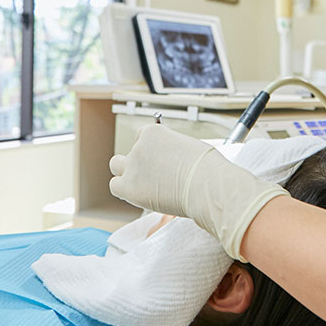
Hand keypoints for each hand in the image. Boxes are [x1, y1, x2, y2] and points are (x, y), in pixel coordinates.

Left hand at [109, 125, 286, 259]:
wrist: (207, 184)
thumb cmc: (210, 169)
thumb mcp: (196, 149)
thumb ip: (182, 152)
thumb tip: (191, 158)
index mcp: (155, 131)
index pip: (143, 136)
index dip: (152, 151)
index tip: (162, 162)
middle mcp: (139, 145)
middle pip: (129, 150)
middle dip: (137, 160)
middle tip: (152, 174)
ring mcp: (133, 164)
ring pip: (117, 166)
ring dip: (126, 173)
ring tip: (144, 185)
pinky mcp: (129, 185)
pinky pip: (116, 185)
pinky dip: (125, 190)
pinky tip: (141, 195)